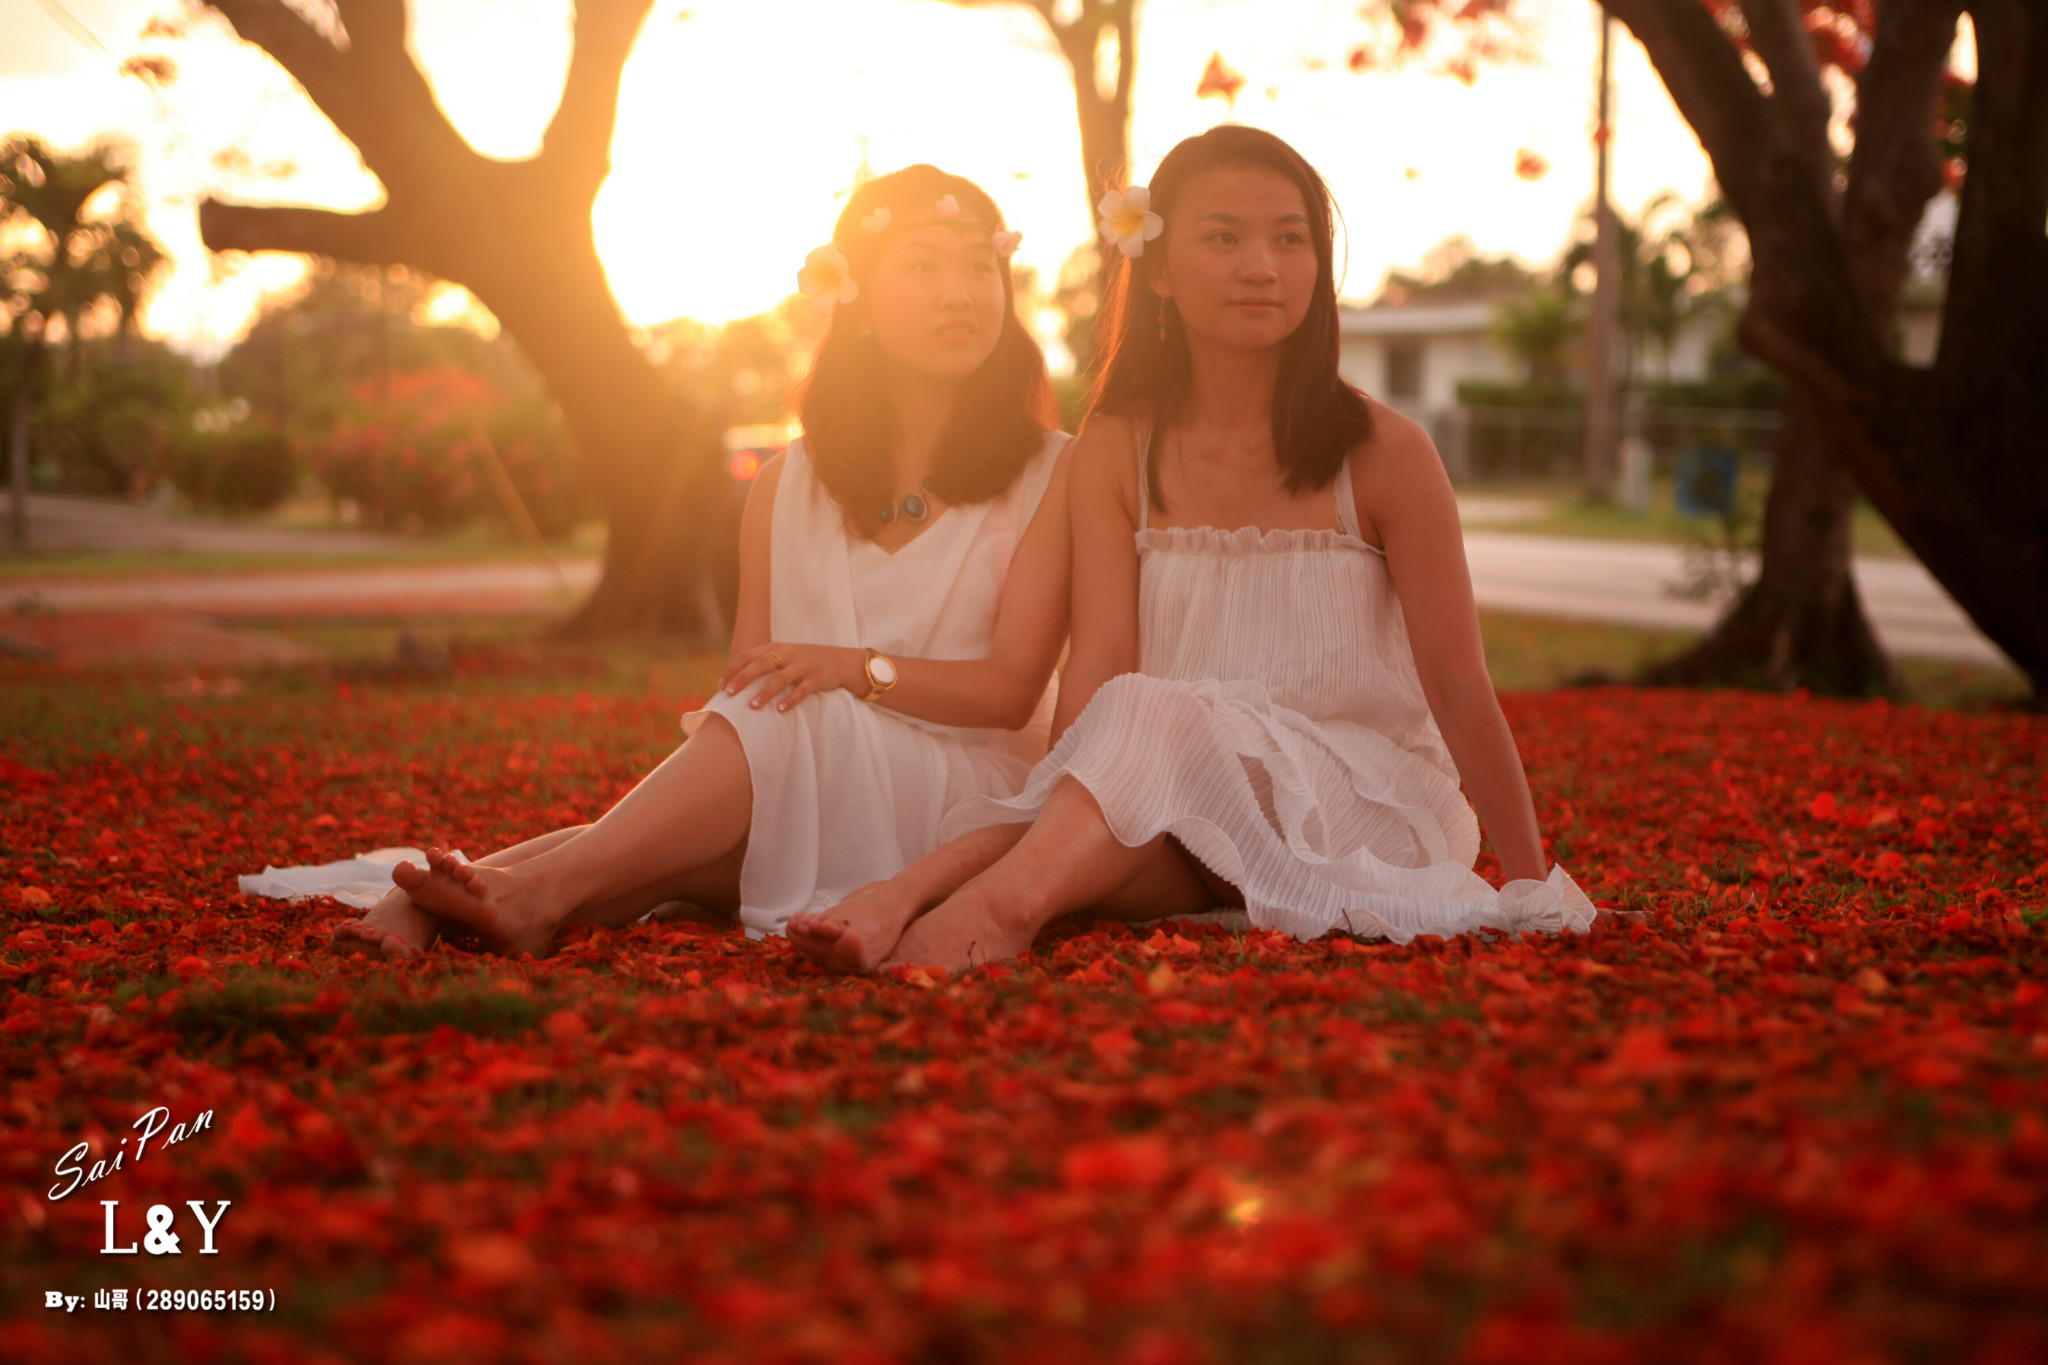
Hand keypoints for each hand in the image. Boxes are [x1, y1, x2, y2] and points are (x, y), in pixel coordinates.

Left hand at [721, 642, 868, 711]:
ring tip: (752, 706)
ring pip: (780, 678)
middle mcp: (788, 654)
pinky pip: (802, 690)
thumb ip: (763, 662)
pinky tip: (781, 710)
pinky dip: (791, 700)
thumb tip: (734, 681)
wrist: (840, 660)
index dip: (733, 670)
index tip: (720, 686)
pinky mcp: (817, 678)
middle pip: (761, 664)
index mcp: (776, 647)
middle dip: (743, 679)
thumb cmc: (803, 662)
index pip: (748, 655)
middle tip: (729, 694)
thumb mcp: (783, 656)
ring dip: (765, 692)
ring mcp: (803, 666)